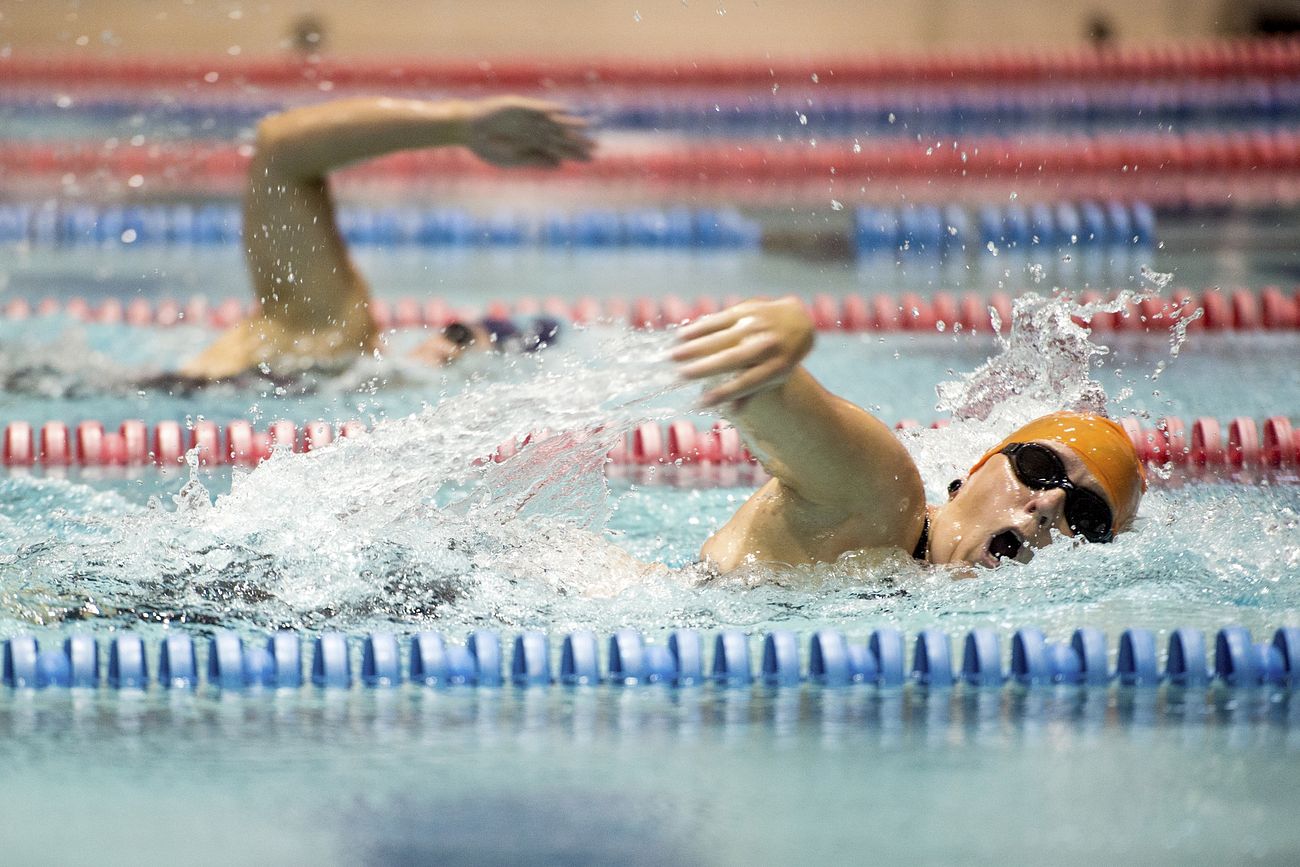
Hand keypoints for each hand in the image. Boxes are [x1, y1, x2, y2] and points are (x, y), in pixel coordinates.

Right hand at [465, 97, 593, 167]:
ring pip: (555, 122)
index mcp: (533, 144)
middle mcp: (534, 130)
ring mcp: (528, 118)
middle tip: (598, 147)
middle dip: (579, 141)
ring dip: (571, 123)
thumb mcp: (513, 160)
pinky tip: (566, 110)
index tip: (592, 159)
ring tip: (589, 126)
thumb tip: (560, 165)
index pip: (559, 149)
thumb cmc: (487, 147)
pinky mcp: (519, 107)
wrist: (467, 130)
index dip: (576, 153)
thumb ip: (536, 160)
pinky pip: (539, 108)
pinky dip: (551, 110)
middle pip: (562, 136)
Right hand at [670, 295, 814, 405]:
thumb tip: (733, 412)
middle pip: (732, 359)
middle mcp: (767, 346)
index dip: (725, 392)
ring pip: (722, 337)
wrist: (797, 320)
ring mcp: (757, 325)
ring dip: (696, 346)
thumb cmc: (780, 356)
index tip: (702, 402)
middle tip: (680, 375)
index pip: (748, 382)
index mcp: (776, 368)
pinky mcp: (747, 310)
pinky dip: (700, 328)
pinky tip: (682, 335)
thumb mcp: (774, 377)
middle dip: (705, 368)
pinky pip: (720, 319)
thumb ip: (752, 393)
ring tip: (673, 355)